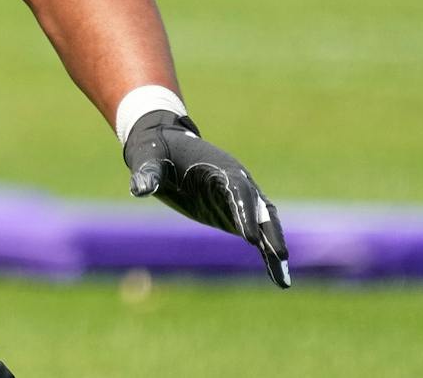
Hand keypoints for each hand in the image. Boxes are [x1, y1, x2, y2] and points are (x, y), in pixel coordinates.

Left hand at [124, 110, 291, 286]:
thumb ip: (147, 173)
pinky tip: (276, 276)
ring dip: (274, 246)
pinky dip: (266, 252)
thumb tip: (140, 189)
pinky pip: (255, 231)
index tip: (250, 238)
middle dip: (271, 231)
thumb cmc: (156, 150)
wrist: (164, 144)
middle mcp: (235, 181)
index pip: (237, 190)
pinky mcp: (233, 210)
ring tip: (282, 279)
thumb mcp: (148, 158)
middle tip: (279, 255)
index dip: (244, 212)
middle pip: (260, 208)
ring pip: (263, 222)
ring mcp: (238, 197)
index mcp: (218, 166)